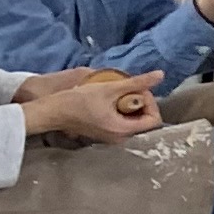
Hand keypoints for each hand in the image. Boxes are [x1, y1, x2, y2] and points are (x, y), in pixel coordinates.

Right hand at [20, 71, 161, 142]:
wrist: (51, 112)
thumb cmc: (77, 101)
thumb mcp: (109, 88)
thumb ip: (137, 82)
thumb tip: (161, 75)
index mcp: (123, 131)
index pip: (154, 119)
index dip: (150, 102)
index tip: (138, 89)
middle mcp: (120, 138)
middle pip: (145, 119)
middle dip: (141, 102)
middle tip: (129, 88)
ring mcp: (112, 137)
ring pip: (134, 119)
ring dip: (131, 104)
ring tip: (119, 92)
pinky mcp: (105, 132)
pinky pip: (123, 121)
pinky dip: (122, 109)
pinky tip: (111, 98)